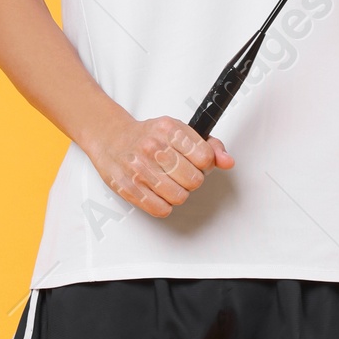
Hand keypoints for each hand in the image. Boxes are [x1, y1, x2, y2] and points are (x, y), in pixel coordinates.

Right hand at [87, 114, 233, 219]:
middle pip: (194, 180)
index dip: (205, 164)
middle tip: (182, 174)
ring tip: (169, 183)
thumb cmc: (147, 136)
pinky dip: (164, 205)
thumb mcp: (179, 131)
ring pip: (179, 197)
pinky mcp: (127, 187)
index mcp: (169, 129)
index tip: (197, 162)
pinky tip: (159, 193)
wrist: (110, 138)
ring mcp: (139, 168)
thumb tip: (227, 161)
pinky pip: (160, 209)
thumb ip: (208, 145)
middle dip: (192, 180)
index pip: (205, 157)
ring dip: (178, 193)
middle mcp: (153, 147)